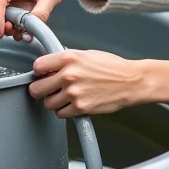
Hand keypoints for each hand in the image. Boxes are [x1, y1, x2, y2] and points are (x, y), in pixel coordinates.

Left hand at [28, 50, 142, 117]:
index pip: (37, 67)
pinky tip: (75, 103)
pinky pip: (61, 114)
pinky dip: (66, 111)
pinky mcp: (81, 108)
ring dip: (55, 102)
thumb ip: (67, 60)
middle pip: (36, 89)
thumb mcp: (87, 54)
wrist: (131, 81)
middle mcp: (69, 75)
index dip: (39, 73)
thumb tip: (51, 67)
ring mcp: (74, 93)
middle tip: (50, 89)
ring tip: (66, 96)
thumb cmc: (112, 67)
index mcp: (69, 58)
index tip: (43, 75)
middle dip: (42, 90)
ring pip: (48, 104)